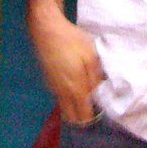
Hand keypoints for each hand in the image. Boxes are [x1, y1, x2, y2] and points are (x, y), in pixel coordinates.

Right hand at [28, 7, 103, 122]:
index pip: (83, 116)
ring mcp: (53, 87)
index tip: (100, 112)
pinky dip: (67, 97)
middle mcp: (62, 93)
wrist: (47, 30)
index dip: (92, 117)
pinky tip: (73, 84)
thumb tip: (97, 91)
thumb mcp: (90, 55)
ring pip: (65, 106)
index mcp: (75, 89)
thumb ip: (95, 77)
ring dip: (74, 106)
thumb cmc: (71, 41)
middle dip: (82, 116)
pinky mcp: (48, 80)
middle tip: (92, 105)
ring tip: (84, 94)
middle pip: (72, 116)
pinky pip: (60, 96)